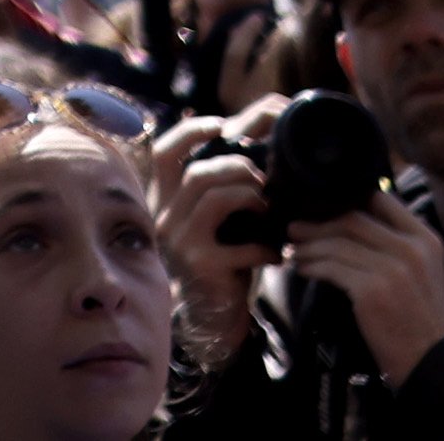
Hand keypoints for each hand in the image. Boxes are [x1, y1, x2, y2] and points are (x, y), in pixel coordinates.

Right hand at [153, 107, 280, 361]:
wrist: (210, 318)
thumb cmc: (220, 262)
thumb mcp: (213, 223)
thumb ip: (219, 191)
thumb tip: (252, 148)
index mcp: (165, 200)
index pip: (165, 153)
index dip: (190, 132)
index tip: (222, 124)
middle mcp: (164, 216)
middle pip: (196, 172)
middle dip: (236, 165)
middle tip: (263, 176)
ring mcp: (180, 241)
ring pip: (212, 197)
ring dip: (250, 196)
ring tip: (270, 208)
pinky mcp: (202, 265)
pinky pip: (240, 245)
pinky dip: (267, 247)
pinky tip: (278, 254)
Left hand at [292, 189, 443, 382]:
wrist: (431, 359)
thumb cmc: (420, 315)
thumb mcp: (421, 271)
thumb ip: (395, 244)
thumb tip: (350, 219)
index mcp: (425, 240)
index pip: (380, 200)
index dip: (344, 200)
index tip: (320, 207)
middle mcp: (411, 250)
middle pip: (351, 220)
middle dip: (317, 223)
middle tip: (294, 229)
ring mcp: (392, 269)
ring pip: (335, 244)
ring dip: (308, 246)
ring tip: (295, 251)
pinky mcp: (372, 290)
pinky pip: (330, 267)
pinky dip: (311, 266)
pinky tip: (303, 269)